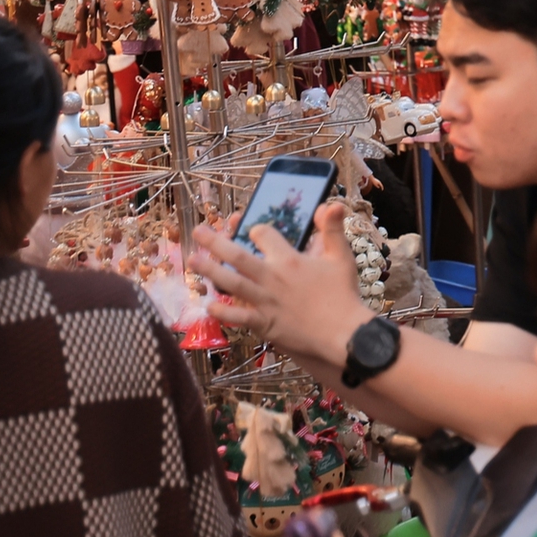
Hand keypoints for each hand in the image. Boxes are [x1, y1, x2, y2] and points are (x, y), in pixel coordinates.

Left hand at [188, 201, 370, 367]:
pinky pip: (238, 316)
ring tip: (193, 260)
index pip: (264, 235)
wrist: (343, 332)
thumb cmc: (343, 294)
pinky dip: (223, 311)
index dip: (258, 231)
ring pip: (231, 282)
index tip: (254, 232)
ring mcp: (265, 300)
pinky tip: (209, 305)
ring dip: (210, 270)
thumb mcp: (341, 256)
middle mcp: (271, 276)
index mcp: (288, 258)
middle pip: (237, 255)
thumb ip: (332, 230)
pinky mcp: (264, 323)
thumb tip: (330, 203)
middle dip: (215, 242)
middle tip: (198, 231)